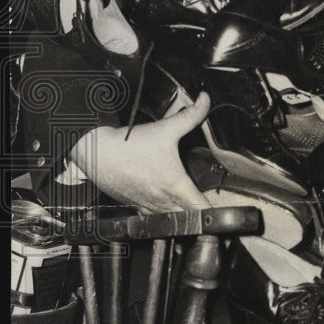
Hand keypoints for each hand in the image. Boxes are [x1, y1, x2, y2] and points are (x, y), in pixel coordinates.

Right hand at [69, 92, 211, 212]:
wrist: (96, 153)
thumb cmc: (129, 145)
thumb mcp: (165, 129)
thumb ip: (190, 115)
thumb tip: (205, 100)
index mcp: (175, 186)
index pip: (202, 210)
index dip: (217, 215)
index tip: (227, 215)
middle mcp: (163, 201)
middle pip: (190, 221)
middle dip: (202, 220)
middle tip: (212, 216)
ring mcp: (148, 206)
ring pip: (172, 223)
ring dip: (183, 221)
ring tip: (193, 218)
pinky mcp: (135, 206)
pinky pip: (153, 220)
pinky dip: (163, 220)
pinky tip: (167, 214)